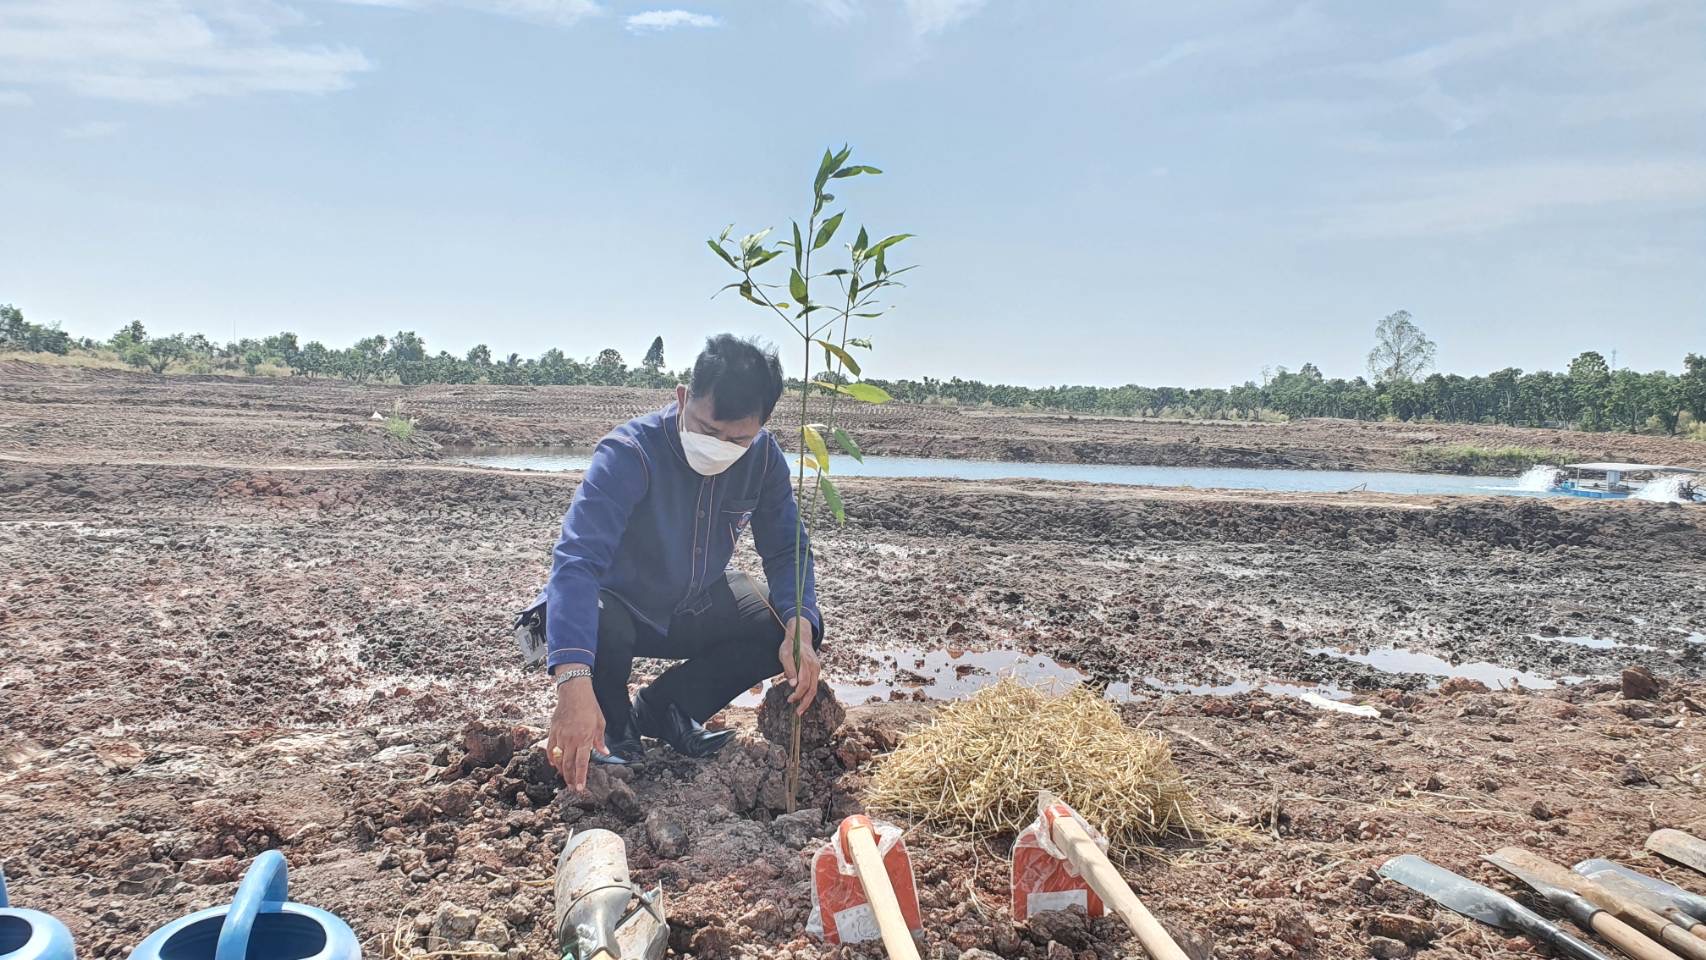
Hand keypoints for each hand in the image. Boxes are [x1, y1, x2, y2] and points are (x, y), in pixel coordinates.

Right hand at [547, 676, 604, 791]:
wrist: (574, 692)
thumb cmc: (589, 706)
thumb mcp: (600, 723)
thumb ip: (600, 740)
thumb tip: (605, 753)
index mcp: (584, 738)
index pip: (582, 763)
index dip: (580, 777)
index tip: (580, 789)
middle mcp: (571, 740)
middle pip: (568, 765)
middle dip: (571, 779)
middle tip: (573, 788)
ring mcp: (560, 736)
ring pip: (558, 760)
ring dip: (562, 771)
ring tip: (566, 779)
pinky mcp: (553, 732)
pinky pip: (550, 750)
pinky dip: (551, 759)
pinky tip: (555, 765)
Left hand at [778, 617, 820, 715]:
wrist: (800, 636)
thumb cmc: (790, 646)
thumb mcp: (785, 655)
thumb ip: (789, 669)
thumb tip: (792, 685)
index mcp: (806, 663)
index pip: (803, 683)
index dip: (797, 694)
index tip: (790, 700)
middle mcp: (814, 667)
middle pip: (811, 689)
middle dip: (804, 702)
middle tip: (797, 713)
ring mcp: (816, 668)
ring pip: (814, 688)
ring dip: (807, 700)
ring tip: (800, 710)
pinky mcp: (816, 670)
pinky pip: (814, 684)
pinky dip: (809, 693)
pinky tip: (803, 699)